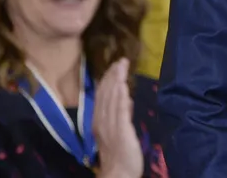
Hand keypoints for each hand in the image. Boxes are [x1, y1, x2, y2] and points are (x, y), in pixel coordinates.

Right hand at [93, 58, 143, 177]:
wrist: (118, 173)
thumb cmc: (119, 154)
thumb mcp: (118, 131)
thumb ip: (121, 114)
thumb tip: (126, 98)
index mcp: (100, 121)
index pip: (102, 97)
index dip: (107, 80)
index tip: (114, 66)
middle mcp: (102, 122)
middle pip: (106, 95)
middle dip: (112, 76)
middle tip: (120, 60)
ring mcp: (111, 126)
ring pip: (111, 100)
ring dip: (116, 81)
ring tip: (121, 66)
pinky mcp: (121, 132)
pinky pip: (119, 112)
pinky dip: (120, 98)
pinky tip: (122, 86)